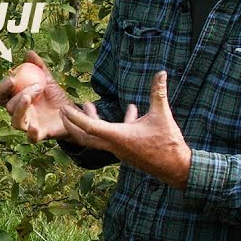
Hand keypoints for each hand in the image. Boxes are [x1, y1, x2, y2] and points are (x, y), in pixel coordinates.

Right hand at [0, 51, 73, 142]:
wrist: (74, 113)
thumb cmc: (56, 97)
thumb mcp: (49, 80)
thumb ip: (39, 67)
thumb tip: (29, 52)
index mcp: (17, 101)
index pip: (0, 97)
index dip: (1, 89)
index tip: (11, 78)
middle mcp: (20, 114)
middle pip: (9, 107)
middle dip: (19, 94)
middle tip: (37, 85)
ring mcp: (29, 126)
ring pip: (16, 122)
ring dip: (21, 109)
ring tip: (30, 97)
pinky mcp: (40, 135)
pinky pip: (31, 138)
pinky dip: (31, 133)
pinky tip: (35, 126)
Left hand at [60, 70, 191, 187]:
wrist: (177, 168)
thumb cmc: (168, 143)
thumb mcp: (162, 115)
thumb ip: (158, 93)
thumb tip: (162, 72)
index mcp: (118, 137)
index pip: (90, 127)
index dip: (75, 117)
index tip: (64, 108)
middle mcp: (114, 145)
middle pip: (85, 137)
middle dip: (71, 124)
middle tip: (63, 110)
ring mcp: (119, 150)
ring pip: (98, 137)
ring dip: (91, 122)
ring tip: (89, 105)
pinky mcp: (127, 152)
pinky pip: (114, 137)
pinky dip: (114, 125)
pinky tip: (132, 110)